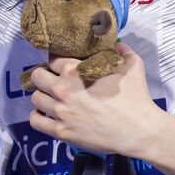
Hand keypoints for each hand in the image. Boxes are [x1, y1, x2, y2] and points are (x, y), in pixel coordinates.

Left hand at [27, 43, 174, 174]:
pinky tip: (45, 114)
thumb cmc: (136, 97)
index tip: (60, 65)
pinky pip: (35, 121)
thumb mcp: (133, 66)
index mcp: (75, 71)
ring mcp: (60, 111)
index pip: (52, 58)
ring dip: (41, 95)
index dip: (55, 60)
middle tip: (52, 80)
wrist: (138, 130)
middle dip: (43, 75)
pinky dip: (37, 116)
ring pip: (35, 97)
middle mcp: (62, 89)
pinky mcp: (61, 131)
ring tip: (50, 97)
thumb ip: (123, 51)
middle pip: (37, 76)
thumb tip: (117, 43)